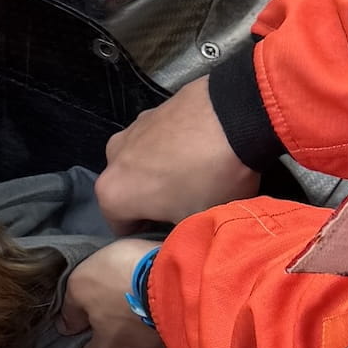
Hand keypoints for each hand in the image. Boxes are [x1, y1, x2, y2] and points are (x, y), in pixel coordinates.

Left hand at [63, 240, 176, 347]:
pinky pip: (177, 331)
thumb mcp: (82, 284)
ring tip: (149, 300)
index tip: (88, 324)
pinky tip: (171, 301)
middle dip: (122, 333)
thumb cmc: (124, 280)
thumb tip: (67, 326)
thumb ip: (71, 308)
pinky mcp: (194, 336)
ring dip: (150, 325)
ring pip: (154, 342)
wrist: (181, 274)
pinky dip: (172, 319)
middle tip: (121, 306)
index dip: (87, 342)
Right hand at [94, 72, 259, 231]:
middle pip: (130, 194)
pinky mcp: (153, 110)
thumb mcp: (195, 224)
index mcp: (113, 194)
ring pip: (142, 165)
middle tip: (189, 204)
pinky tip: (202, 150)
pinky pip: (157, 141)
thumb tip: (178, 234)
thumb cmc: (211, 178)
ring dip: (162, 173)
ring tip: (198, 174)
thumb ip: (176, 236)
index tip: (176, 232)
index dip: (152, 237)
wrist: (236, 117)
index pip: (124, 231)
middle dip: (154, 202)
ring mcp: (131, 129)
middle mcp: (112, 159)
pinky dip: (173, 148)